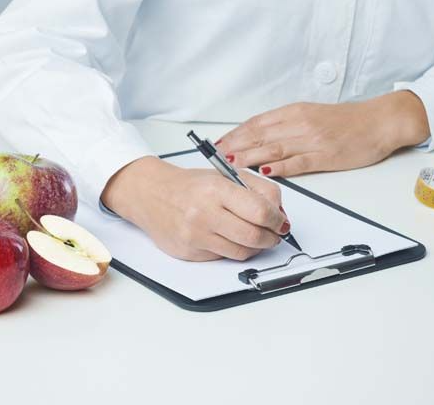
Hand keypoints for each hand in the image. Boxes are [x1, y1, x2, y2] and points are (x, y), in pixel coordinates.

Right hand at [101, 157, 288, 260]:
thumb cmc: (191, 186)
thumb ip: (259, 190)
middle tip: (274, 233)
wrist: (152, 195)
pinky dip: (233, 250)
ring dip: (256, 247)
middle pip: (254, 236)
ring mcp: (196, 236)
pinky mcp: (189, 253)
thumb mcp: (227, 175)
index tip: (281, 221)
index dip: (277, 220)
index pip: (261, 212)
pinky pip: (224, 258)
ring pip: (242, 253)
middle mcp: (204, 214)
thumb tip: (280, 214)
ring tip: (254, 236)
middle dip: (271, 237)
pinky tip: (229, 238)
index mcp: (217, 190)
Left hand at [216, 91, 429, 176]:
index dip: (236, 133)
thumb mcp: (311, 114)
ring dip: (251, 157)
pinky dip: (281, 167)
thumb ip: (286, 124)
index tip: (219, 143)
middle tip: (216, 157)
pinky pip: (299, 162)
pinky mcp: (326, 155)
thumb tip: (259, 135)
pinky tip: (266, 172)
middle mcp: (300, 123)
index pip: (257, 122)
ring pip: (275, 148)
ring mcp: (313, 140)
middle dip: (236, 146)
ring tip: (232, 165)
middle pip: (261, 135)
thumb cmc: (346, 121)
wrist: (379, 121)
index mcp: (295, 112)